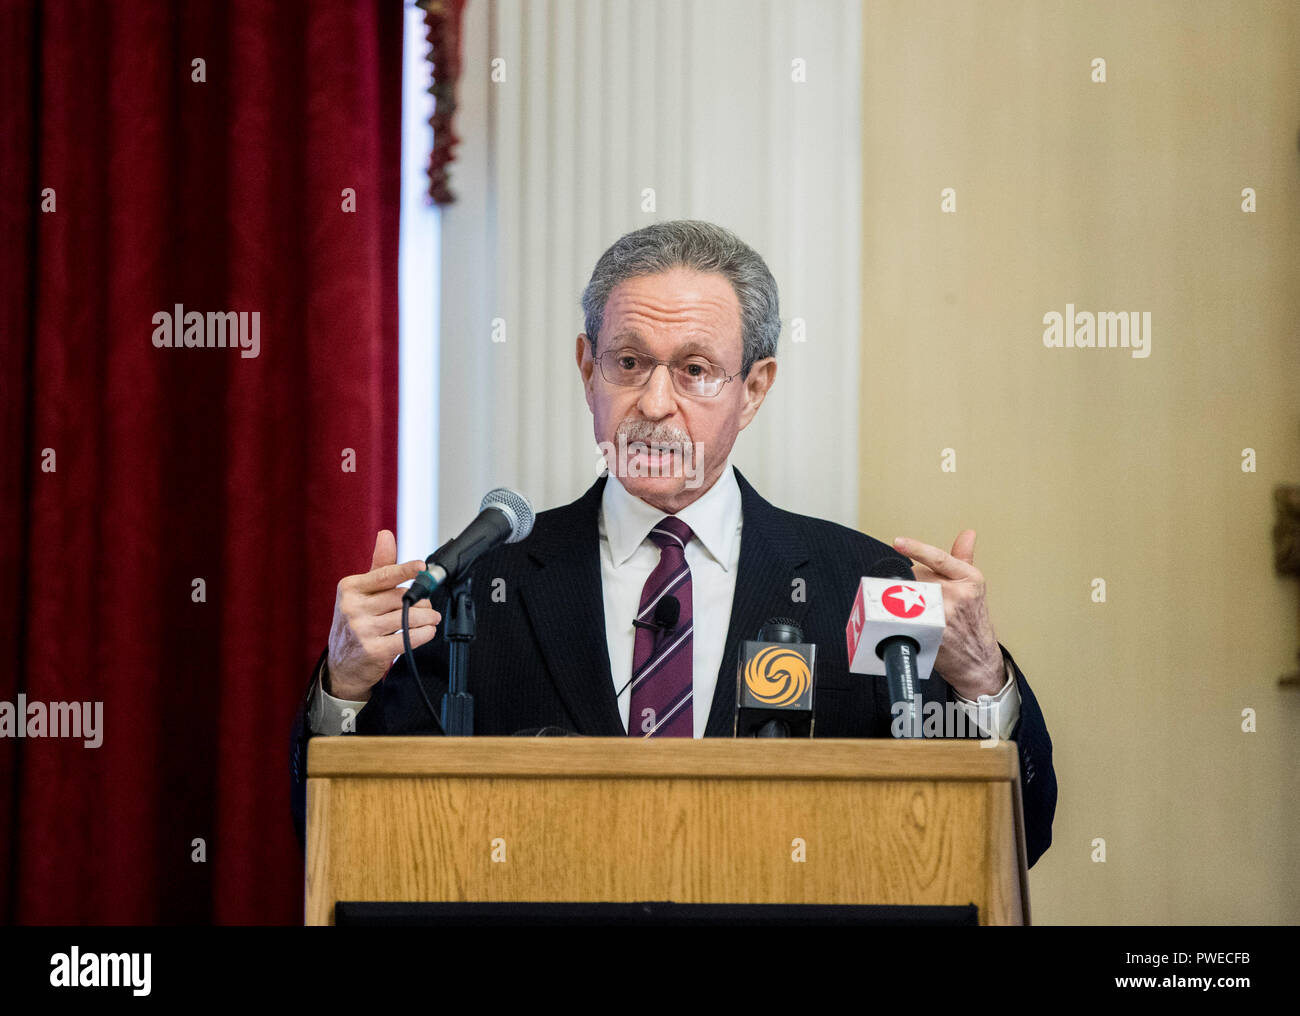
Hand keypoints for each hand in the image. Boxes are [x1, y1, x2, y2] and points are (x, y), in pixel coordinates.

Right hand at [325, 530, 440, 700]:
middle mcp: (352, 608)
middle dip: (421, 601)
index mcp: (350, 588)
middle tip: (428, 604)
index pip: (383, 575)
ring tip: (432, 617)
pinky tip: (428, 630)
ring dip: (427, 617)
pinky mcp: (373, 650)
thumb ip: (379, 566)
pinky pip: (407, 638)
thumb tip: (386, 535)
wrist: (342, 664)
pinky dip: (424, 633)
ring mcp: (361, 630)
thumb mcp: (362, 592)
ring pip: (407, 617)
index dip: (405, 570)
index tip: (422, 567)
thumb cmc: (356, 621)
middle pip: (400, 597)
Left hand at [891, 530, 1004, 699]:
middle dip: (913, 584)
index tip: (898, 542)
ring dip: (905, 599)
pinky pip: (906, 614)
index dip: (916, 549)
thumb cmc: (972, 622)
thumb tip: (968, 533)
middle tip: (922, 601)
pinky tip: (909, 622)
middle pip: (917, 575)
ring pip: (909, 593)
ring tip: (919, 613)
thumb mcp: (973, 588)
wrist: (977, 660)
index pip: (939, 558)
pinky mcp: (933, 631)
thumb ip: (964, 559)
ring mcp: (945, 612)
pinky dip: (900, 615)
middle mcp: (959, 593)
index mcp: (971, 578)